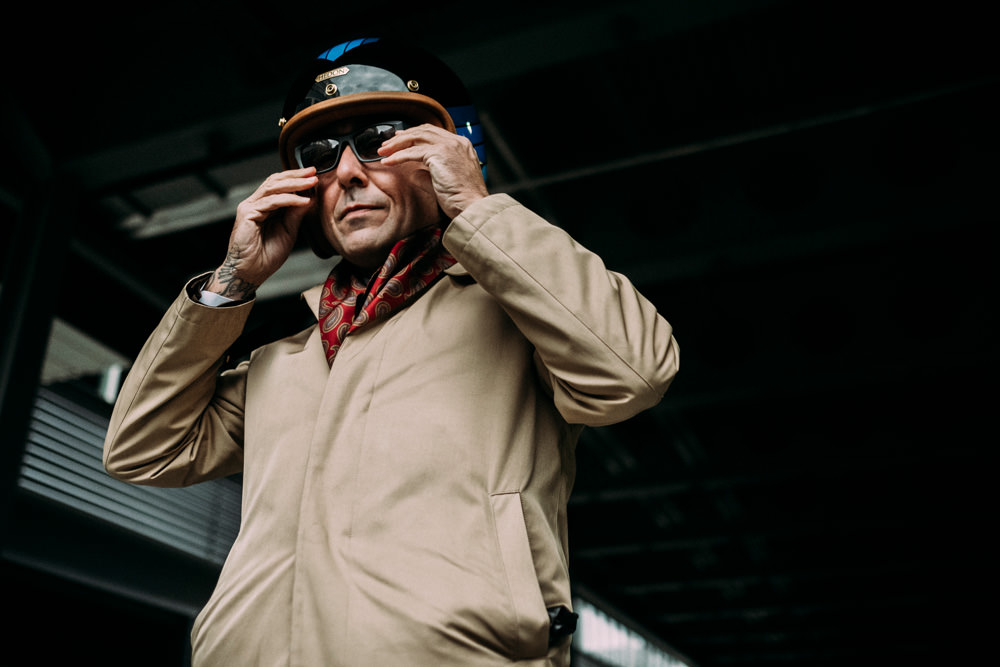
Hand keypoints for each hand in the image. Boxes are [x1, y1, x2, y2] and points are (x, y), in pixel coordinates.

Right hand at [204, 168, 317, 299]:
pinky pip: (271, 202)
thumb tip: (310, 197)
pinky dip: (289, 200)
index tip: (314, 175)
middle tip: (314, 172)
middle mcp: (255, 203)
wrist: (252, 273)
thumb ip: (296, 214)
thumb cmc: (267, 256)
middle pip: (276, 181)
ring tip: (311, 183)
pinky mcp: (247, 214)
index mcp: (264, 206)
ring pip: (273, 187)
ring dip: (295, 184)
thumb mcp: (289, 231)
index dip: (296, 178)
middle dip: (296, 176)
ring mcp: (249, 207)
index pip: (280, 185)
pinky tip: (303, 201)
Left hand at [378, 124, 488, 218]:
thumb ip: (432, 172)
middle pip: (423, 131)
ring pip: (416, 138)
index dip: (414, 134)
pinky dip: (398, 156)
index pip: (434, 133)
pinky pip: (412, 152)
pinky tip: (388, 161)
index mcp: (462, 145)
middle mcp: (456, 142)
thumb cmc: (464, 199)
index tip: (401, 139)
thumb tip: (416, 171)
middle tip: (387, 144)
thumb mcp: (448, 180)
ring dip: (397, 144)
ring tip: (383, 151)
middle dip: (402, 136)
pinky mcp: (439, 154)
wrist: (472, 206)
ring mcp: (448, 146)